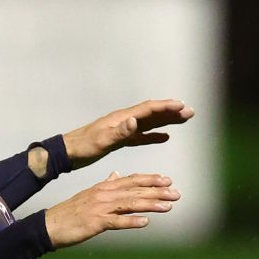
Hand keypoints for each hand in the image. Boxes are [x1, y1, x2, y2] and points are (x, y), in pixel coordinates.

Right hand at [44, 171, 177, 247]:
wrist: (51, 224)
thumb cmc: (72, 212)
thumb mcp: (90, 194)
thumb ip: (106, 184)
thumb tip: (117, 174)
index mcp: (104, 187)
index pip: (132, 180)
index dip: (150, 179)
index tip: (167, 180)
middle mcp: (104, 194)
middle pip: (135, 191)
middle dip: (157, 191)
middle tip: (176, 193)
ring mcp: (100, 208)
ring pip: (130, 204)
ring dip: (150, 204)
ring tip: (167, 206)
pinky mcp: (95, 222)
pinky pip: (116, 222)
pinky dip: (131, 221)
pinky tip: (145, 222)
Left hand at [62, 99, 194, 168]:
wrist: (68, 153)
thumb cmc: (83, 147)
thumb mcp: (101, 141)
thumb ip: (119, 132)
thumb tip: (135, 120)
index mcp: (122, 118)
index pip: (148, 109)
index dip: (165, 107)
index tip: (182, 105)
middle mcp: (124, 120)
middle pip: (152, 113)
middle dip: (171, 112)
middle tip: (190, 112)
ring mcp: (123, 129)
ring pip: (150, 123)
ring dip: (167, 121)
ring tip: (184, 120)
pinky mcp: (121, 139)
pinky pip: (142, 135)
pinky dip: (154, 135)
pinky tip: (165, 137)